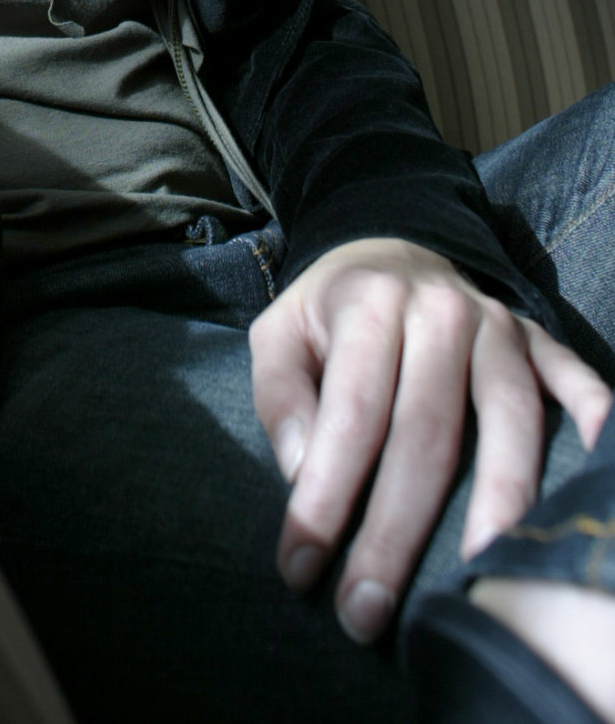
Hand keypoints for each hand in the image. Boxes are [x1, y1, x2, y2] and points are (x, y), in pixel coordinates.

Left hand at [249, 236, 612, 644]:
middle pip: (427, 433)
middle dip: (395, 530)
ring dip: (500, 502)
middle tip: (366, 609)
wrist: (388, 251)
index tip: (300, 564)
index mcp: (369, 305)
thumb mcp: (276, 335)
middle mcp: (440, 312)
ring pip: (510, 420)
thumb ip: (280, 396)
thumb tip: (302, 468)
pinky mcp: (538, 339)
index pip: (351, 414)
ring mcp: (498, 326)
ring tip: (483, 571)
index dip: (326, 494)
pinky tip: (596, 461)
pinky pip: (572, 379)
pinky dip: (591, 417)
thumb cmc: (327, 314)